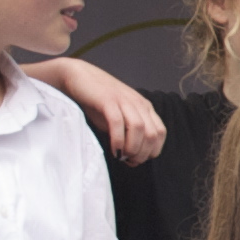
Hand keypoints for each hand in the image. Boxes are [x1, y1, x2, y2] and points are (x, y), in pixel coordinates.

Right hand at [28, 57, 162, 162]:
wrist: (79, 77)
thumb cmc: (98, 102)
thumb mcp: (120, 119)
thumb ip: (129, 134)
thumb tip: (132, 157)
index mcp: (145, 108)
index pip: (160, 134)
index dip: (151, 151)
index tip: (136, 160)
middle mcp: (139, 103)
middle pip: (152, 135)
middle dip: (141, 154)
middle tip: (127, 161)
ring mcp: (124, 100)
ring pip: (139, 129)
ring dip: (131, 148)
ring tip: (121, 156)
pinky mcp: (108, 100)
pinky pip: (118, 123)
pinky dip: (118, 140)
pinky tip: (113, 149)